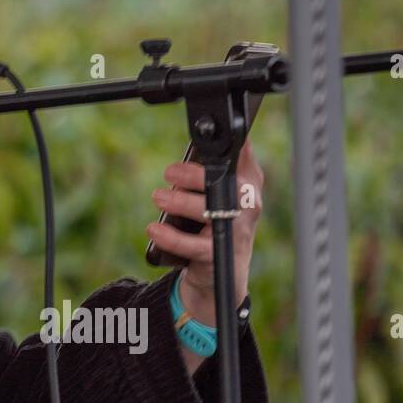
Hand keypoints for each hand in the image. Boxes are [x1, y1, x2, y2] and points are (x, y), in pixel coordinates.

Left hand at [146, 140, 263, 326]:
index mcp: (249, 183)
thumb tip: (200, 135)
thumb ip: (215, 163)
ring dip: (179, 202)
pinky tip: (153, 229)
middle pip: (228, 185)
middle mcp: (248, 206)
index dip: (229, 147)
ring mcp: (235, 231)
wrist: (223, 267)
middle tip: (169, 173)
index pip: (244, 158)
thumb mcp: (221, 189)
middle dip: (195, 176)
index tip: (203, 139)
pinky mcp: (218, 255)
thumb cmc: (217, 217)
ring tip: (158, 197)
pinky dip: (169, 237)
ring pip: (209, 212)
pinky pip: (191, 245)